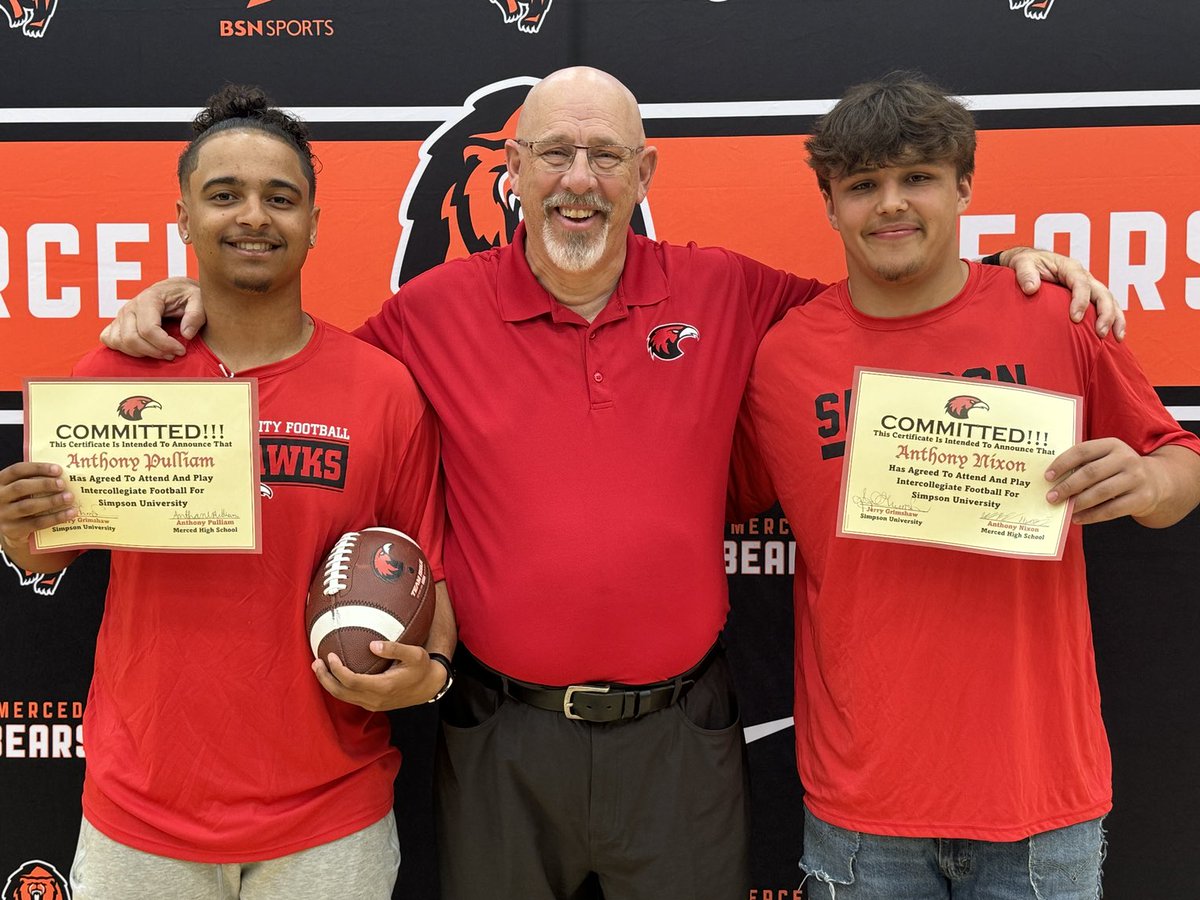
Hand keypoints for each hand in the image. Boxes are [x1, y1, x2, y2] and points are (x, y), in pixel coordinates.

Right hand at [0, 462, 76, 544]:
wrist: (12, 529)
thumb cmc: (21, 502)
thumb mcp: (21, 490)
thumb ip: (34, 481)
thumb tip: (62, 475)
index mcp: (0, 482)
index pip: (17, 470)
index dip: (37, 468)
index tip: (58, 469)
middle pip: (20, 487)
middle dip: (44, 484)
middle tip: (63, 484)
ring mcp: (4, 514)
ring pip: (28, 506)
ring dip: (52, 501)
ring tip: (69, 497)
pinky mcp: (13, 530)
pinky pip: (37, 523)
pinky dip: (56, 517)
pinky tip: (70, 513)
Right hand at [99, 277, 205, 359]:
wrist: (174, 289)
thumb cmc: (186, 295)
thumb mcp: (199, 299)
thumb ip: (196, 314)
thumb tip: (186, 334)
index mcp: (149, 298)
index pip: (148, 329)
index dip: (165, 344)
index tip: (181, 350)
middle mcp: (130, 306)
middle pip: (132, 339)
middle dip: (154, 352)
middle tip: (173, 354)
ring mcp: (121, 315)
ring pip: (120, 342)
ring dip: (141, 353)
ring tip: (161, 353)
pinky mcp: (117, 323)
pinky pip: (109, 339)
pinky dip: (123, 349)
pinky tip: (143, 350)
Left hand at [312, 640, 448, 710]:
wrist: (430, 687)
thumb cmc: (422, 667)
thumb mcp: (415, 654)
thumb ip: (394, 649)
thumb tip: (372, 645)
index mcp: (383, 687)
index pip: (352, 681)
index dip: (337, 670)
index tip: (330, 655)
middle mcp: (374, 699)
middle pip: (341, 692)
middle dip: (325, 678)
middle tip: (315, 662)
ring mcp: (372, 704)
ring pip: (343, 697)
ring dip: (329, 683)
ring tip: (319, 667)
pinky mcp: (372, 704)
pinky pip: (349, 697)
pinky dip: (338, 686)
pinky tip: (335, 674)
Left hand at [1003, 247, 1124, 340]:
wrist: (1029, 265)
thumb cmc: (1026, 264)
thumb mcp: (1022, 264)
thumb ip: (1025, 274)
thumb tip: (1031, 288)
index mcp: (1069, 268)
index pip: (1080, 283)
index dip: (1080, 300)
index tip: (1075, 318)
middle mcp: (1084, 277)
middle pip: (1102, 293)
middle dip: (1104, 313)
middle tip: (1099, 332)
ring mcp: (1089, 287)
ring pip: (1110, 301)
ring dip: (1115, 319)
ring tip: (1117, 338)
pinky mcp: (1089, 298)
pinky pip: (1106, 308)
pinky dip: (1114, 321)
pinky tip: (1115, 337)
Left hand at [1046, 438, 1171, 524]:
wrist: (1157, 481)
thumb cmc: (1118, 470)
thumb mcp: (1106, 459)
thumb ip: (1084, 464)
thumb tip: (1052, 481)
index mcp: (1112, 445)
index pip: (1082, 451)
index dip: (1063, 463)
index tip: (1047, 476)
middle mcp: (1126, 459)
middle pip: (1090, 473)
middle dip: (1067, 486)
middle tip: (1051, 497)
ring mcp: (1136, 478)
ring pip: (1101, 492)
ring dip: (1078, 503)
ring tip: (1063, 509)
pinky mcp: (1142, 498)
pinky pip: (1112, 509)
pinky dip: (1092, 515)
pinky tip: (1077, 518)